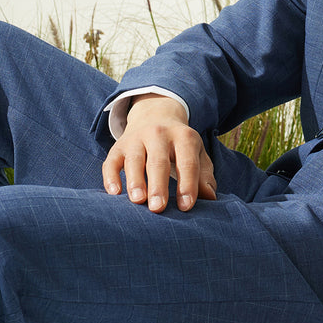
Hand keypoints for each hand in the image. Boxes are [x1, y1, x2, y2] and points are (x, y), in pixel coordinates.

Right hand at [102, 94, 216, 211]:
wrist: (156, 114)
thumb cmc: (180, 145)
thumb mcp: (197, 154)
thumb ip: (204, 175)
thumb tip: (211, 199)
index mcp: (184, 137)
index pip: (187, 162)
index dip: (187, 184)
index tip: (186, 207)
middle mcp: (159, 134)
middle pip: (158, 161)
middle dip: (158, 185)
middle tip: (158, 208)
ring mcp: (136, 139)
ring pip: (134, 160)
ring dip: (135, 180)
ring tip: (138, 200)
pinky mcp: (118, 146)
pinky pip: (111, 162)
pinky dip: (110, 176)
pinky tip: (114, 193)